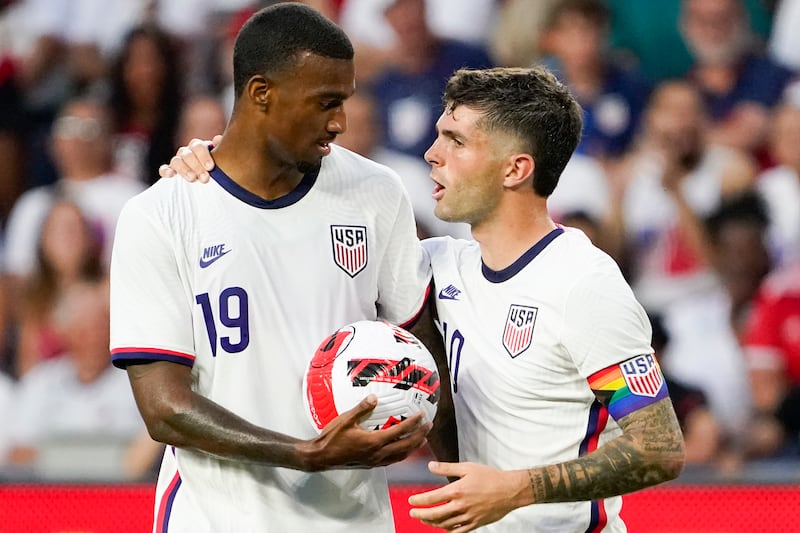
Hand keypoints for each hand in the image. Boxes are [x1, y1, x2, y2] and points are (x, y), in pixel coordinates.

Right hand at [159, 135, 221, 182]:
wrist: (209, 178)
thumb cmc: (216, 167)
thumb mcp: (221, 158)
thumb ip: (220, 149)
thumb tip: (218, 139)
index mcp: (198, 147)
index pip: (198, 146)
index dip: (203, 156)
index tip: (210, 167)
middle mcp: (187, 152)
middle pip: (187, 154)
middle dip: (196, 166)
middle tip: (205, 178)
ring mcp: (177, 161)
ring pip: (176, 161)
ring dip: (184, 169)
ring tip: (192, 178)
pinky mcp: (170, 171)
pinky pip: (164, 169)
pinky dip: (166, 171)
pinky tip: (171, 175)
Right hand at [301, 394, 431, 470]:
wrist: (321, 457)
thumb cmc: (331, 438)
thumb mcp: (345, 419)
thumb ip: (361, 408)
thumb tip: (374, 397)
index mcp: (373, 442)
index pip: (399, 432)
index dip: (412, 424)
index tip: (422, 415)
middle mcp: (377, 454)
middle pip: (405, 446)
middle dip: (419, 436)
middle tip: (429, 426)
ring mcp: (375, 461)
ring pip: (401, 456)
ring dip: (413, 447)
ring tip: (422, 438)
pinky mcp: (371, 464)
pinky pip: (392, 460)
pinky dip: (402, 453)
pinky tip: (402, 448)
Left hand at [408, 461, 529, 531]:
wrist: (510, 490)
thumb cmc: (490, 477)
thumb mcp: (467, 467)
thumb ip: (447, 467)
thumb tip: (430, 466)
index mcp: (457, 490)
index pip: (432, 498)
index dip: (419, 501)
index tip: (411, 501)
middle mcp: (461, 505)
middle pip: (435, 515)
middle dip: (421, 515)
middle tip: (413, 513)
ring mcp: (468, 517)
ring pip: (445, 524)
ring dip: (432, 523)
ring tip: (425, 520)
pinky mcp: (476, 524)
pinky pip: (458, 531)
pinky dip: (448, 530)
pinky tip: (443, 526)